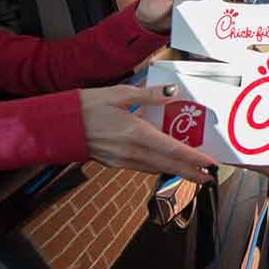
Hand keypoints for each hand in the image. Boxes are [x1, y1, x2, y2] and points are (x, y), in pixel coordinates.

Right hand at [79, 84, 215, 182]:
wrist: (59, 125)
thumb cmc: (88, 106)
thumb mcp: (120, 93)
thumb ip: (149, 95)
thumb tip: (173, 92)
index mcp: (136, 134)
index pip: (172, 149)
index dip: (193, 158)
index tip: (210, 163)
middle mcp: (132, 152)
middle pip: (168, 165)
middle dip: (191, 172)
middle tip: (210, 177)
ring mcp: (123, 161)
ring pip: (157, 169)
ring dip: (177, 172)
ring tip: (194, 174)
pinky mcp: (115, 164)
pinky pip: (143, 168)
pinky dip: (159, 169)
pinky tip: (167, 166)